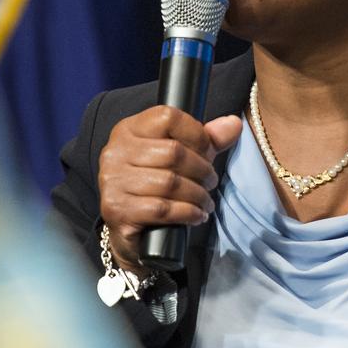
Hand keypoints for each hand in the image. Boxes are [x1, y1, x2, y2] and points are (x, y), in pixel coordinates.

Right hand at [98, 108, 241, 270]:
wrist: (128, 231)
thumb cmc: (154, 188)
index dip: (197, 134)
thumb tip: (234, 124)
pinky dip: (187, 213)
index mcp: (128, 130)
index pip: (168, 117)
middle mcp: (114, 152)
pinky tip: (196, 216)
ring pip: (170, 182)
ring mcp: (113, 181)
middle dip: (202, 170)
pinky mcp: (117, 209)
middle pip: (174, 152)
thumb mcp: (180, 158)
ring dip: (197, 195)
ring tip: (206, 202)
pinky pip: (163, 208)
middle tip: (211, 182)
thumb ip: (206, 140)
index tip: (208, 151)